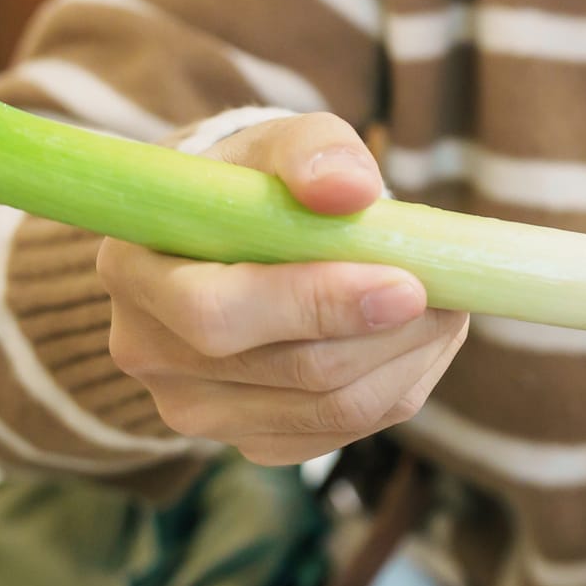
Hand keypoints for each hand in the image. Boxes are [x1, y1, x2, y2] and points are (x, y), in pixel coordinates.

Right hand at [99, 113, 466, 465]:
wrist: (229, 240)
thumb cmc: (253, 185)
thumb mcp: (274, 145)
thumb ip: (311, 150)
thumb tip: (351, 188)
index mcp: (136, 273)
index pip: (220, 314)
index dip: (319, 303)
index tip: (407, 283)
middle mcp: (151, 354)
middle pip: (293, 370)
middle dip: (390, 334)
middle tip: (450, 293)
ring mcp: (197, 410)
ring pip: (332, 410)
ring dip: (408, 360)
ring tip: (445, 307)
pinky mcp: (250, 441)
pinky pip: (343, 433)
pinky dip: (398, 386)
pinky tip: (414, 341)